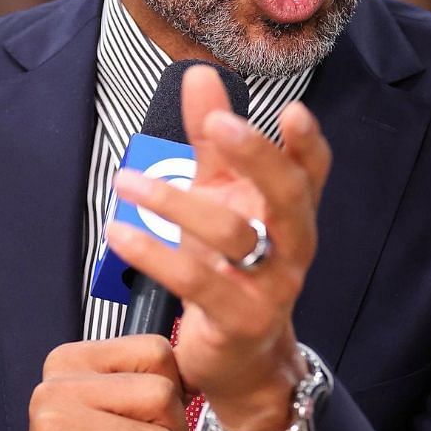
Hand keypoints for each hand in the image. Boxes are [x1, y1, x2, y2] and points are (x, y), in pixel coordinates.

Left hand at [105, 64, 332, 430]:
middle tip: (217, 125)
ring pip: (233, 237)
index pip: (311, 171)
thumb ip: (210, 140)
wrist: (240, 358)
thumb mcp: (220, 197)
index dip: (307, 144)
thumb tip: (199, 72)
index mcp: (290, 212)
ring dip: (175, 203)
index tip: (293, 110)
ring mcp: (270, 287)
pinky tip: (119, 233)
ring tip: (126, 181)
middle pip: (287, 197)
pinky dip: (154, 255)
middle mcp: (291, 247)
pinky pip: (197, 283)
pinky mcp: (238, 320)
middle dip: (256, 157)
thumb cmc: (230, 267)